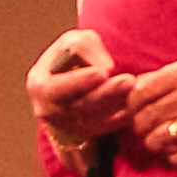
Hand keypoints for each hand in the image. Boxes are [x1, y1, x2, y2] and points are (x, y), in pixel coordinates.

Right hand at [27, 26, 129, 148]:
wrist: (72, 82)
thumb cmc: (71, 56)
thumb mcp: (73, 42)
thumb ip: (84, 47)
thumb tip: (106, 68)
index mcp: (40, 85)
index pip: (56, 87)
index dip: (79, 81)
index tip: (101, 73)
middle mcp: (49, 111)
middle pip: (79, 106)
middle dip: (106, 94)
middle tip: (129, 81)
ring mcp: (66, 126)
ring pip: (94, 120)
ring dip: (117, 105)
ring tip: (136, 89)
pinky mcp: (84, 135)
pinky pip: (104, 129)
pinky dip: (120, 118)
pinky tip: (135, 105)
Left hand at [126, 44, 176, 166]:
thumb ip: (176, 72)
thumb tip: (143, 82)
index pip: (138, 93)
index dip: (131, 105)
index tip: (137, 110)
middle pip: (143, 119)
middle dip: (141, 127)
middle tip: (148, 130)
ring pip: (158, 140)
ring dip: (156, 144)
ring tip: (164, 142)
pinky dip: (175, 159)